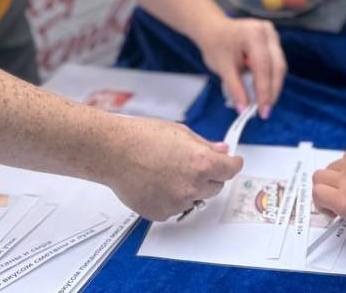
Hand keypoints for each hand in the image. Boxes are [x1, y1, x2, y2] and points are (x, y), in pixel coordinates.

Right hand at [106, 115, 242, 219]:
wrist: (113, 152)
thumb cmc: (143, 137)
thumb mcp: (181, 132)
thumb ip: (205, 145)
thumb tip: (222, 151)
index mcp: (202, 163)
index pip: (231, 170)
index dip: (231, 164)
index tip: (231, 163)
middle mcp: (192, 186)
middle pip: (215, 187)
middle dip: (208, 176)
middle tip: (190, 164)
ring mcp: (177, 203)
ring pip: (194, 199)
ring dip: (189, 189)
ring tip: (167, 172)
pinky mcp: (161, 214)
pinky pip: (175, 208)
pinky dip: (171, 199)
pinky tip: (156, 183)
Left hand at [194, 15, 285, 118]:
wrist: (213, 30)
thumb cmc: (216, 45)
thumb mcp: (223, 68)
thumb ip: (235, 88)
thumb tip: (244, 109)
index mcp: (254, 34)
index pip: (263, 67)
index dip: (264, 91)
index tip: (262, 111)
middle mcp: (267, 32)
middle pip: (277, 67)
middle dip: (271, 91)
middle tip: (265, 111)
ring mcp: (272, 35)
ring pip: (279, 66)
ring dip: (273, 86)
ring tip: (264, 104)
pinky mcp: (273, 41)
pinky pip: (276, 63)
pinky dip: (270, 78)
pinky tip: (264, 91)